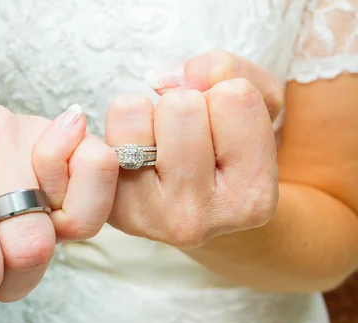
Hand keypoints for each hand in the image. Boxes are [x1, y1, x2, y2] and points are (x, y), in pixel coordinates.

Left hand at [107, 50, 282, 247]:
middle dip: (184, 104)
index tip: (223, 126)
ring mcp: (149, 216)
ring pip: (134, 114)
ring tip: (162, 143)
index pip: (233, 97)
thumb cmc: (230, 147)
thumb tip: (159, 80)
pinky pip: (99, 135)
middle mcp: (199, 217)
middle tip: (189, 135)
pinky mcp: (112, 209)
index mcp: (250, 197)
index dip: (223, 95)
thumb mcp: (257, 103)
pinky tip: (137, 154)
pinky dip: (118, 129)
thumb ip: (227, 70)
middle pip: (180, 106)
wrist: (201, 202)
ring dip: (147, 114)